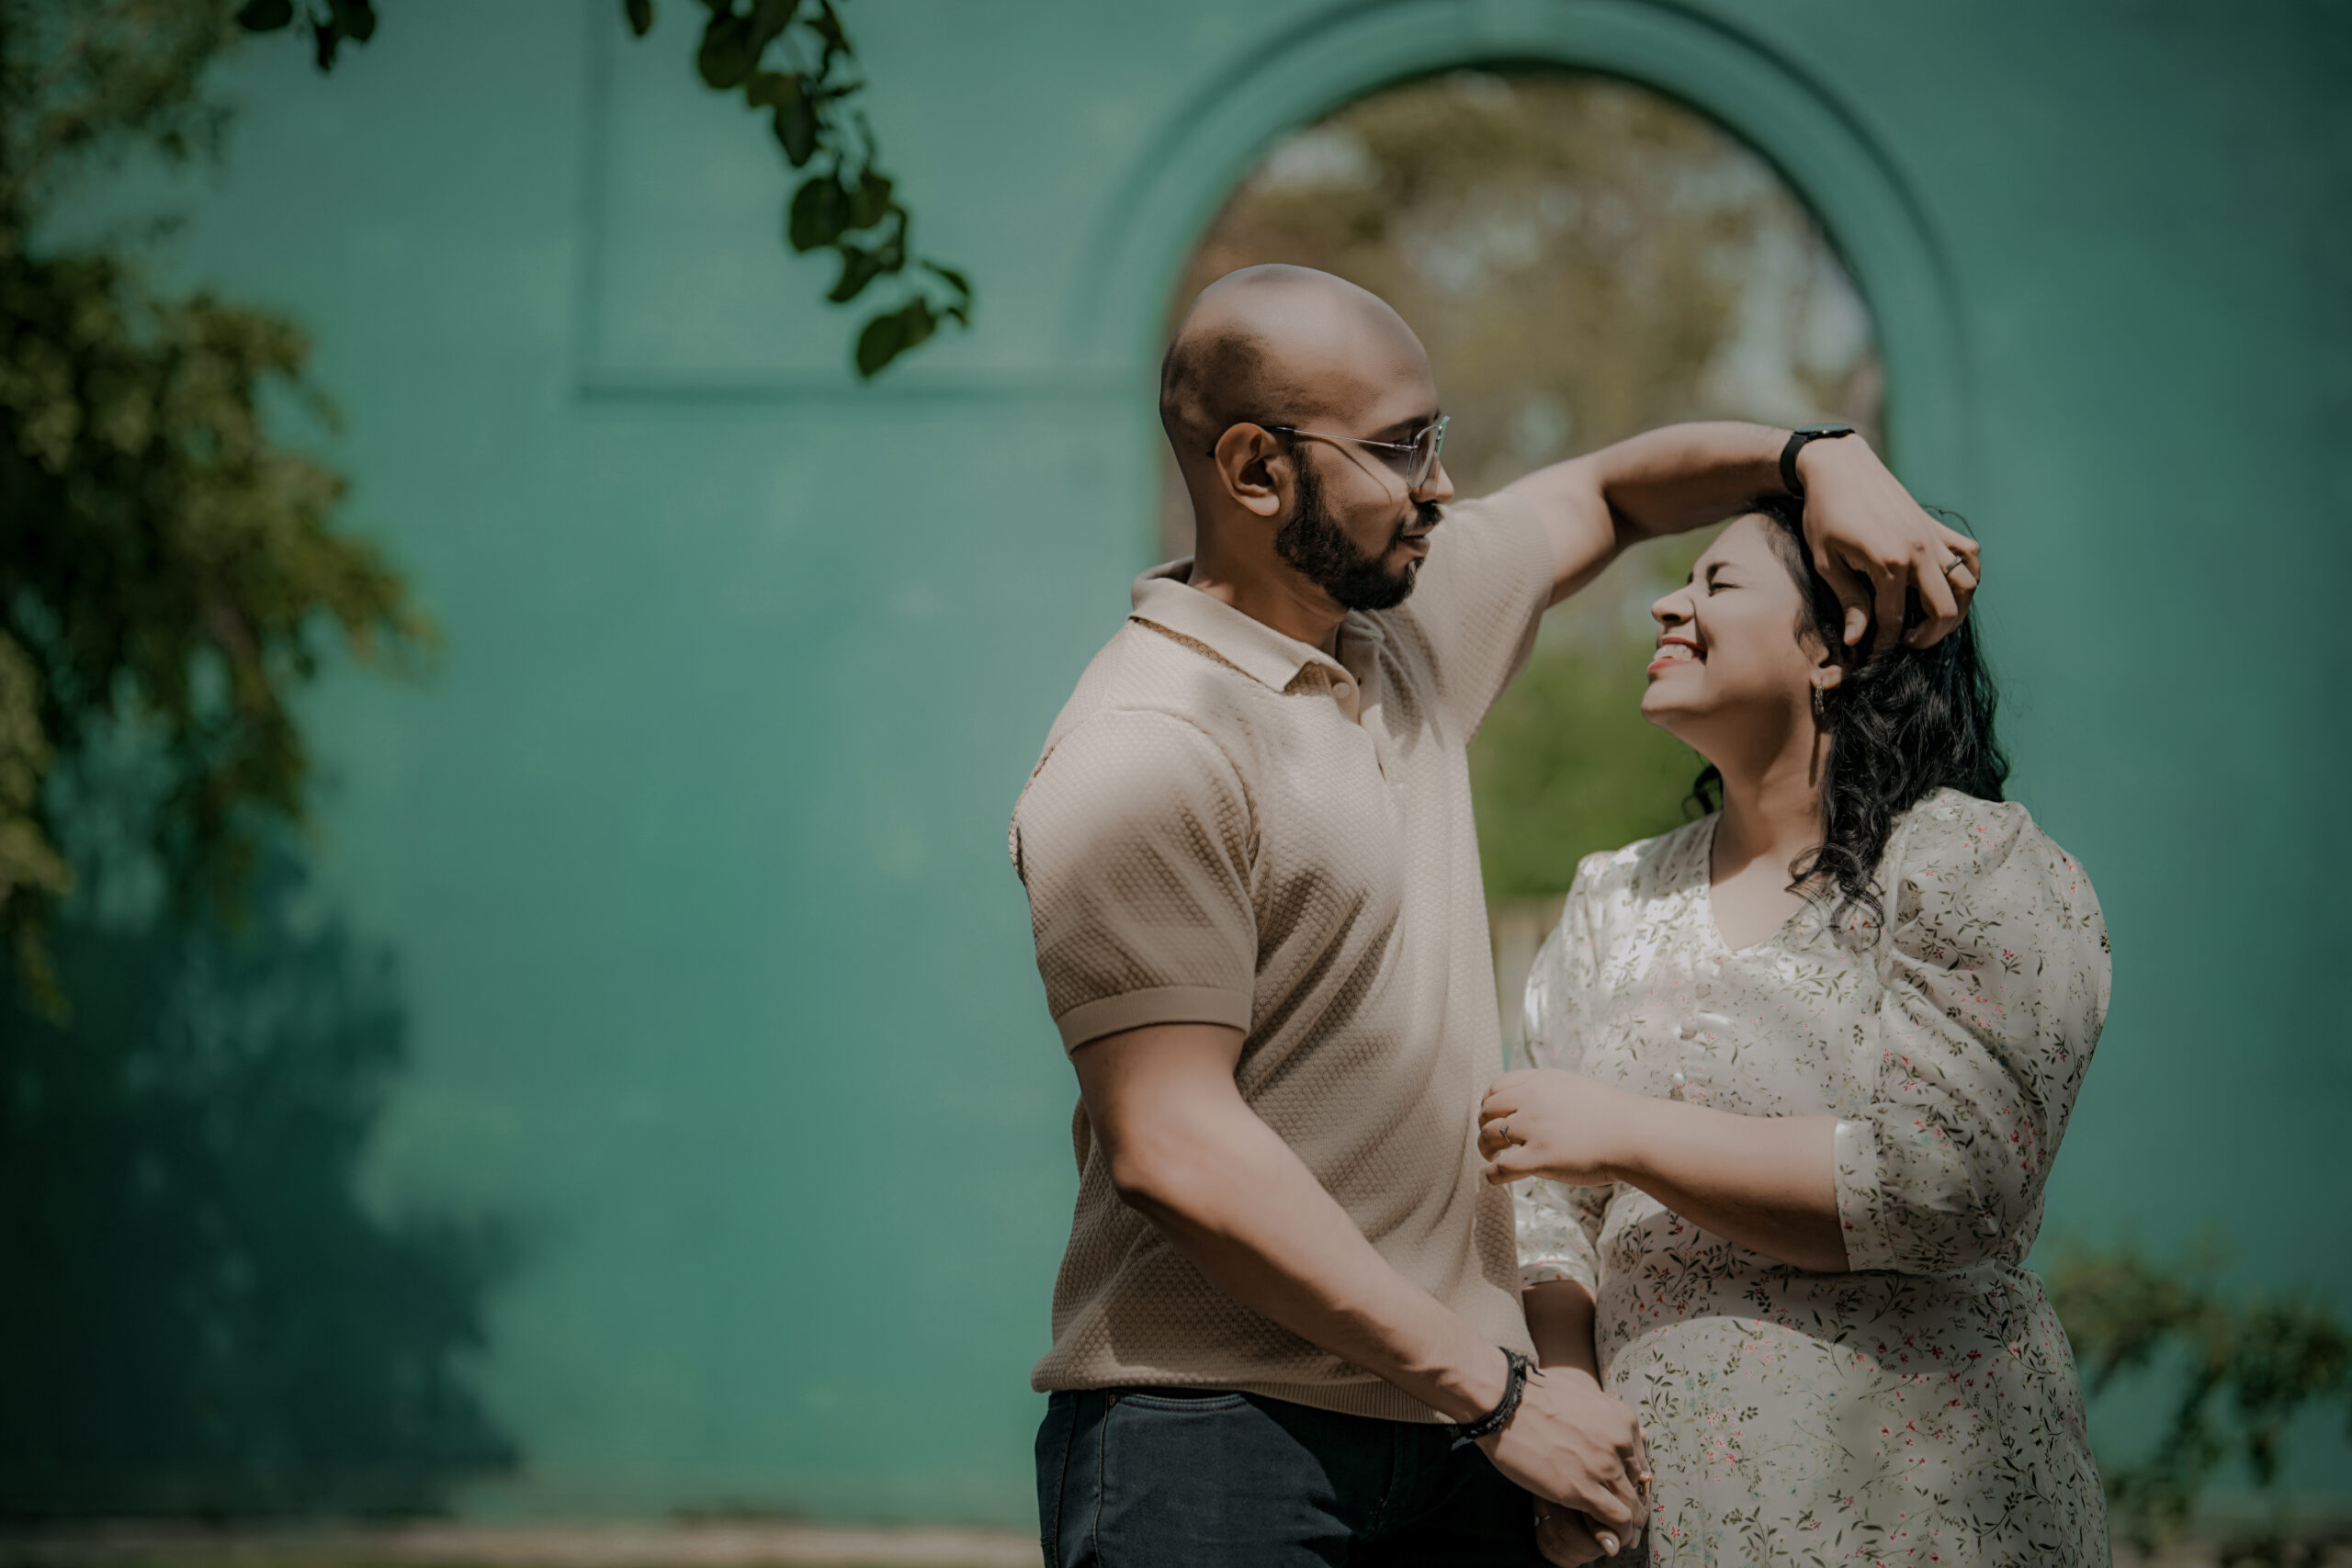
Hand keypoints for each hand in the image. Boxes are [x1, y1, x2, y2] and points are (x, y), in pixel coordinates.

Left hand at [1480, 1069, 1640, 1186]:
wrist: (1635, 1135)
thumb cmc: (1613, 1116)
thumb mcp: (1575, 1088)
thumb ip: (1548, 1094)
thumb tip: (1529, 1106)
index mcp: (1541, 1082)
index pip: (1497, 1087)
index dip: (1488, 1103)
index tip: (1491, 1116)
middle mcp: (1532, 1101)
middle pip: (1488, 1111)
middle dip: (1484, 1126)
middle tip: (1491, 1141)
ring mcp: (1534, 1129)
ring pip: (1489, 1136)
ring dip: (1485, 1149)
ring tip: (1492, 1158)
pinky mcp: (1540, 1158)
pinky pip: (1502, 1167)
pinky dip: (1492, 1174)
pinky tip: (1494, 1177)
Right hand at [1480, 1366, 1648, 1558]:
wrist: (1505, 1401)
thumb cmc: (1533, 1395)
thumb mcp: (1582, 1396)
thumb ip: (1600, 1417)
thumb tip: (1604, 1433)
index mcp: (1622, 1420)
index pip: (1640, 1462)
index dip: (1633, 1482)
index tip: (1624, 1493)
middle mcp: (1621, 1443)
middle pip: (1638, 1485)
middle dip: (1633, 1504)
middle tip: (1623, 1518)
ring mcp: (1604, 1467)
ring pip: (1632, 1507)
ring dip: (1629, 1525)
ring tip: (1621, 1536)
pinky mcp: (1584, 1489)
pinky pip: (1617, 1520)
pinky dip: (1618, 1534)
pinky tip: (1611, 1540)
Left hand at [1793, 435, 1979, 652]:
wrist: (1839, 467)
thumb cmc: (1825, 514)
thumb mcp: (1827, 561)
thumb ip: (1849, 601)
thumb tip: (1857, 639)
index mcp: (1890, 562)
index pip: (1894, 619)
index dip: (1884, 644)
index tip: (1874, 655)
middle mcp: (1920, 550)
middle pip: (1944, 609)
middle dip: (1929, 635)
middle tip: (1907, 642)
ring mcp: (1933, 537)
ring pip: (1966, 585)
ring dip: (1955, 611)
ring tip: (1930, 622)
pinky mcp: (1936, 526)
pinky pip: (1969, 554)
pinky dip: (1968, 575)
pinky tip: (1949, 588)